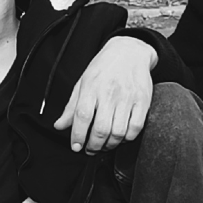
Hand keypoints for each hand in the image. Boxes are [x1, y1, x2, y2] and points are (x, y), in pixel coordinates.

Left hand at [55, 35, 157, 152]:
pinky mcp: (143, 102)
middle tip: (90, 150)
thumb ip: (71, 107)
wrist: (129, 52)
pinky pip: (136, 127)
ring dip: (109, 145)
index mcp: (91, 88)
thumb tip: (59, 126)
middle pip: (101, 128)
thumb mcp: (82, 83)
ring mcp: (128, 98)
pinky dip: (127, 138)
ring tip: (103, 146)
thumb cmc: (104, 68)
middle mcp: (110, 93)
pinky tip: (120, 138)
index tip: (76, 146)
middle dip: (94, 145)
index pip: (82, 116)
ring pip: (119, 132)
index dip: (78, 135)